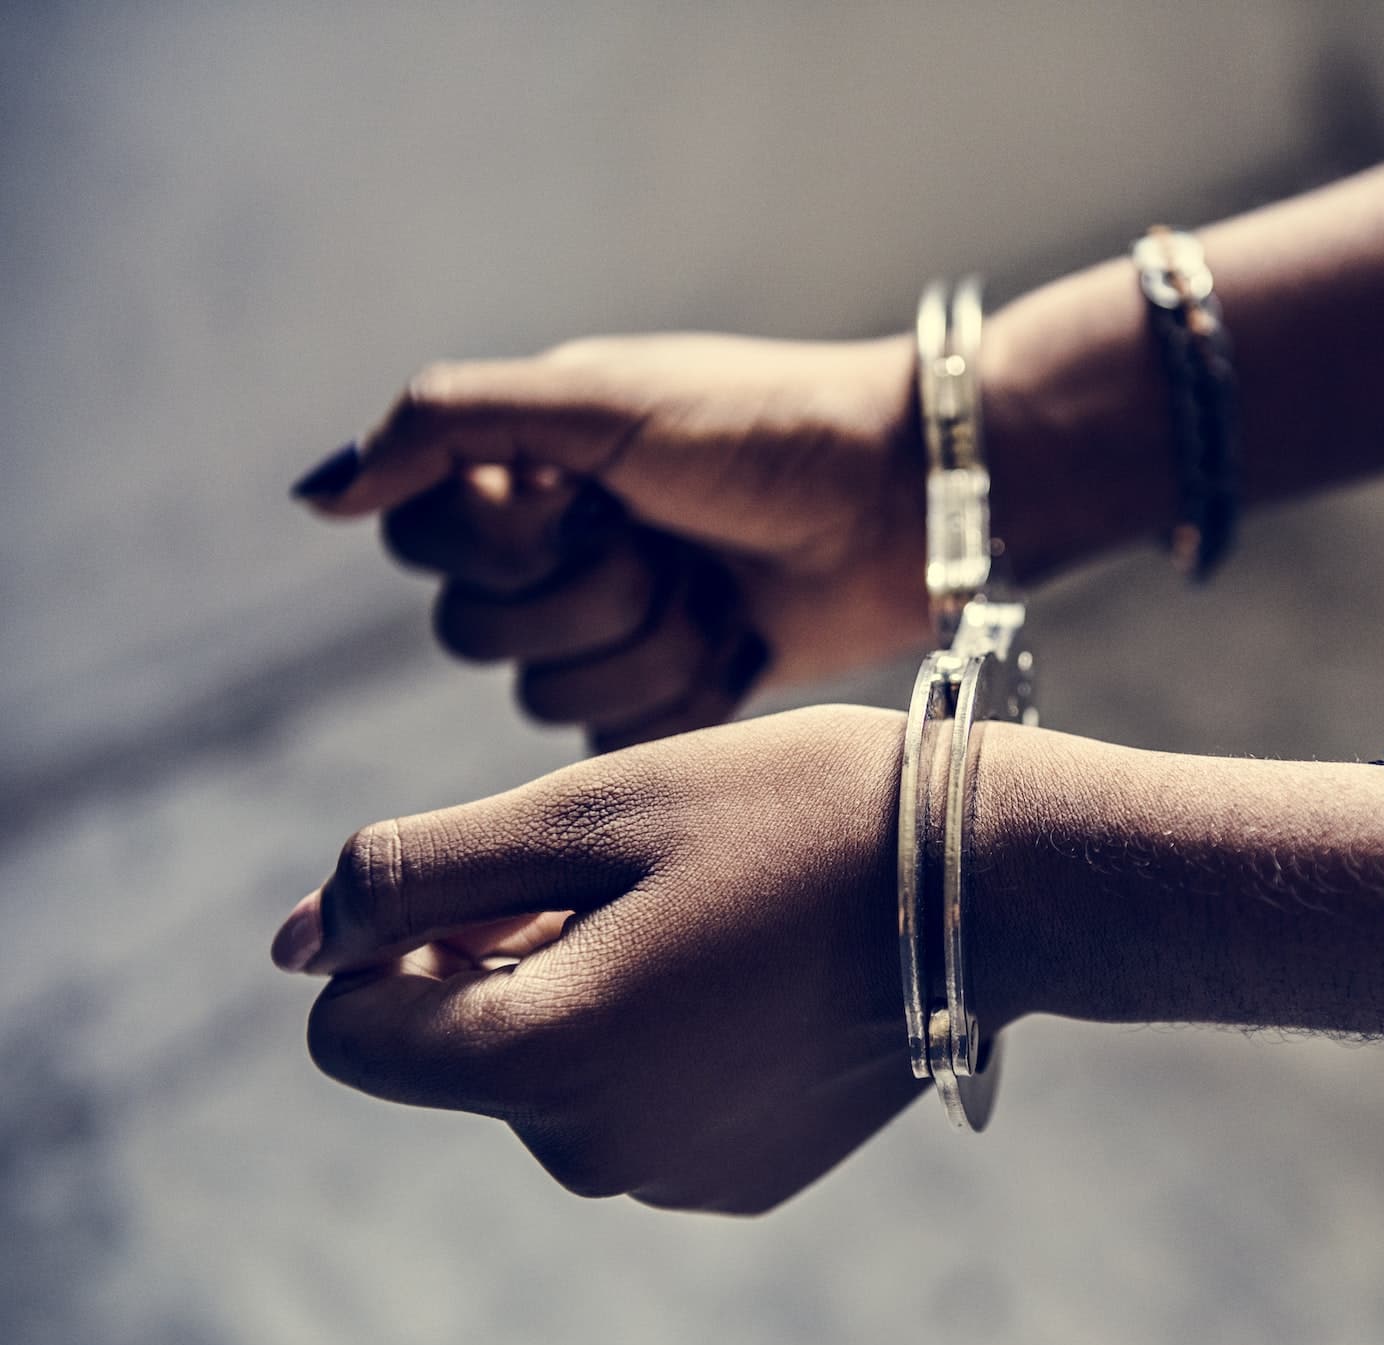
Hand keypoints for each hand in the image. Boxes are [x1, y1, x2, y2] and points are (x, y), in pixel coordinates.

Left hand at [269, 705, 928, 1213]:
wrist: (991, 878)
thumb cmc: (788, 816)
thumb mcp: (586, 812)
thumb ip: (414, 876)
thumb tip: (294, 945)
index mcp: (544, 1061)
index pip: (350, 1033)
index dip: (397, 940)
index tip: (504, 876)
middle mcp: (596, 1156)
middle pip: (462, 1052)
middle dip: (504, 959)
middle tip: (637, 876)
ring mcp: (678, 1181)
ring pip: (554, 1077)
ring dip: (587, 993)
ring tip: (709, 916)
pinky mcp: (744, 1180)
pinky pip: (639, 1108)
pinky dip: (661, 1039)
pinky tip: (753, 971)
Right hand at [294, 335, 931, 750]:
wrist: (907, 502)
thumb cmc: (763, 429)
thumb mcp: (598, 399)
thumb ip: (444, 425)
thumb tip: (313, 496)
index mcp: (524, 474)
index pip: (423, 545)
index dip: (501, 542)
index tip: (583, 501)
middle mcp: (554, 555)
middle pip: (478, 633)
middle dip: (594, 593)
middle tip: (676, 542)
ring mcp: (612, 633)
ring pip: (550, 697)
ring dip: (651, 641)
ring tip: (722, 589)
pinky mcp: (669, 701)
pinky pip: (616, 743)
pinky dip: (685, 695)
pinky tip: (740, 644)